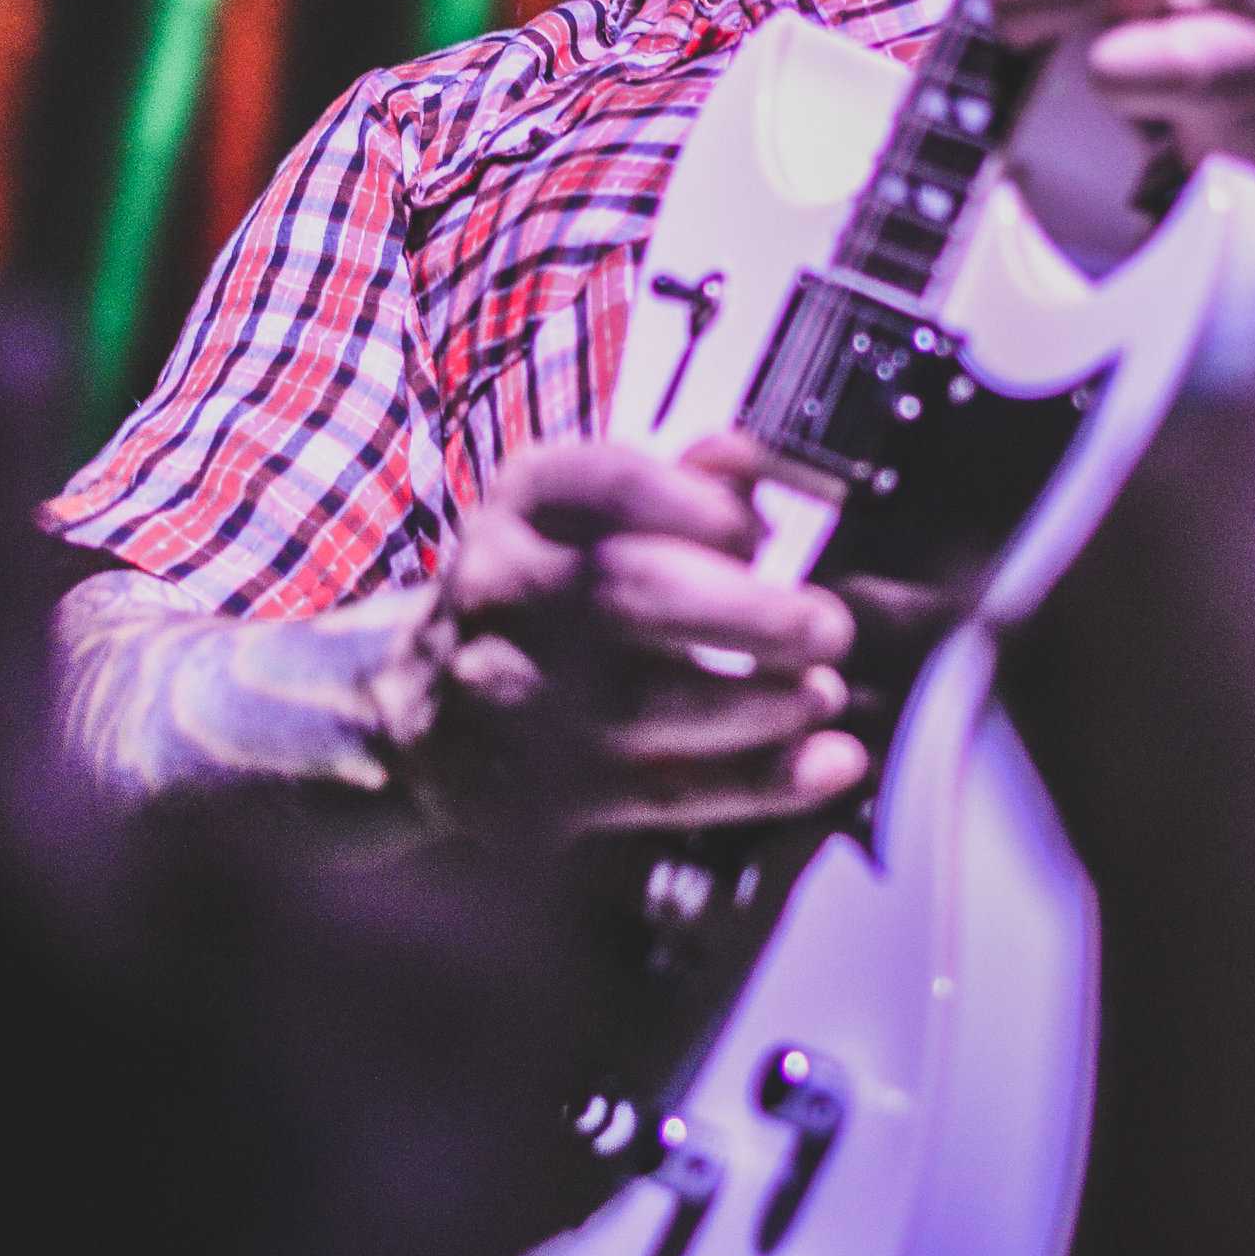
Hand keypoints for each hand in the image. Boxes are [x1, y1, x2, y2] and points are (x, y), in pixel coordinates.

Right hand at [395, 435, 867, 836]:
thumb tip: (753, 461)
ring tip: (822, 694)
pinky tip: (829, 765)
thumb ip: (680, 486)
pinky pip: (662, 793)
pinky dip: (761, 782)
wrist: (425, 721)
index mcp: (524, 504)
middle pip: (629, 594)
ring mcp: (509, 697)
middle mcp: (502, 591)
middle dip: (752, 614)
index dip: (711, 514)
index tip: (762, 542)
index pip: (618, 489)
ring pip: (646, 704)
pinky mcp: (534, 795)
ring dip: (762, 704)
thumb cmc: (547, 600)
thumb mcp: (587, 519)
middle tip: (827, 628)